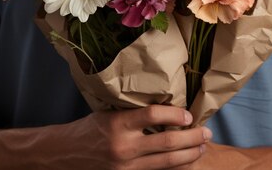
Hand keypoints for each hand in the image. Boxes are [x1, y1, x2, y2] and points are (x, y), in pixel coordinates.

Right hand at [55, 105, 211, 169]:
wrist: (65, 154)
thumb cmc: (88, 129)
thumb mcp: (109, 113)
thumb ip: (134, 114)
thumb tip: (166, 108)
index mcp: (118, 123)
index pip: (153, 115)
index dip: (175, 115)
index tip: (188, 114)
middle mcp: (124, 146)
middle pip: (167, 142)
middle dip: (192, 137)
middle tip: (206, 133)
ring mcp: (126, 166)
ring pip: (166, 162)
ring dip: (189, 155)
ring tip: (201, 148)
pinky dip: (174, 168)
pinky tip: (184, 162)